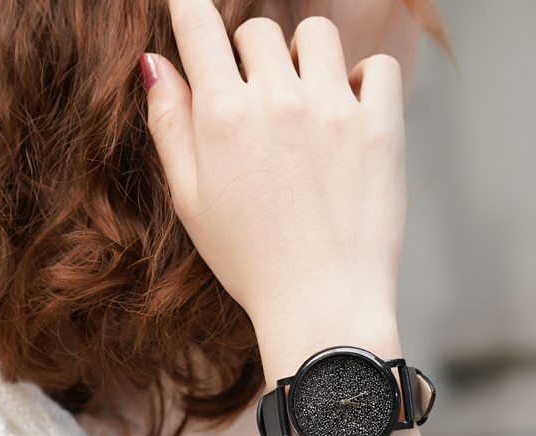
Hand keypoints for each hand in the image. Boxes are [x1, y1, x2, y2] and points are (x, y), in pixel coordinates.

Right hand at [142, 3, 406, 370]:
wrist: (321, 306)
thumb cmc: (252, 264)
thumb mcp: (191, 203)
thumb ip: (170, 127)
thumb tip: (155, 64)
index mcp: (223, 116)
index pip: (197, 23)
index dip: (191, 10)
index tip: (195, 13)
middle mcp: (277, 101)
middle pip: (258, 31)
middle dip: (252, 54)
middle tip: (261, 97)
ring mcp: (334, 111)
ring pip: (318, 36)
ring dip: (307, 58)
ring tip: (308, 102)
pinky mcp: (381, 130)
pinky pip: (378, 69)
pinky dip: (365, 80)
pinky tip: (352, 112)